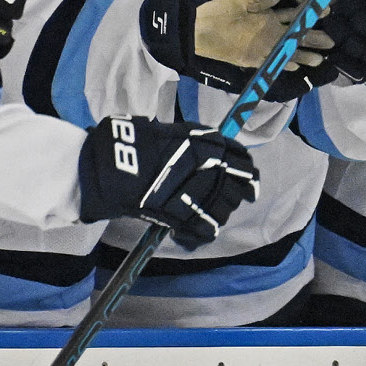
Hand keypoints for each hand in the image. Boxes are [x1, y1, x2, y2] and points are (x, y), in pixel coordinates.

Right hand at [77, 117, 259, 246]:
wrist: (116, 164)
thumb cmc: (137, 141)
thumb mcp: (172, 131)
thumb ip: (195, 140)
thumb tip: (212, 147)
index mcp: (211, 144)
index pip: (244, 162)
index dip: (248, 174)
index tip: (249, 182)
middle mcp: (214, 169)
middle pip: (239, 189)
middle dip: (233, 196)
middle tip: (220, 199)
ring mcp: (202, 195)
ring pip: (224, 212)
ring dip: (216, 214)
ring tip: (201, 215)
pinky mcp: (186, 218)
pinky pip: (206, 231)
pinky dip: (199, 233)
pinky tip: (189, 232)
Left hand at [139, 0, 323, 99]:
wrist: (193, 21)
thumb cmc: (217, 1)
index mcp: (267, 9)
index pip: (295, 11)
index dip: (311, 11)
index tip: (328, 8)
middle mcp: (268, 27)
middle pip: (296, 32)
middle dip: (313, 37)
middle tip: (331, 41)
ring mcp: (261, 42)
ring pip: (288, 48)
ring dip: (304, 53)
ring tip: (321, 60)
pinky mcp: (251, 56)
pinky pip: (272, 60)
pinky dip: (284, 63)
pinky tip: (297, 66)